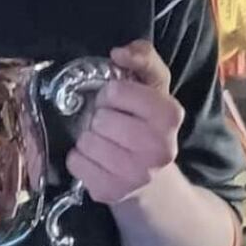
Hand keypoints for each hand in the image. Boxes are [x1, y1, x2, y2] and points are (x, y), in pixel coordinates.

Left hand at [65, 41, 183, 206]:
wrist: (152, 182)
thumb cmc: (148, 125)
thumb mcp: (153, 87)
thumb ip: (144, 58)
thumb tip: (120, 52)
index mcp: (170, 116)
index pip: (116, 91)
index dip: (110, 93)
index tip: (117, 102)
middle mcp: (158, 149)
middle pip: (101, 118)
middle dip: (99, 116)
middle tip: (110, 124)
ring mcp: (135, 175)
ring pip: (86, 140)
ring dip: (88, 137)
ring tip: (103, 141)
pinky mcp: (110, 192)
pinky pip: (75, 162)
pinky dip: (79, 157)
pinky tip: (96, 159)